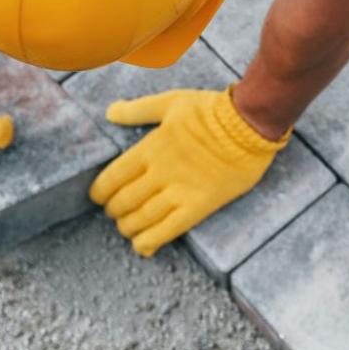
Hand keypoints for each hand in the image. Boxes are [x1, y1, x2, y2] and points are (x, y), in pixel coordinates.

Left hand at [88, 88, 287, 256]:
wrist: (249, 124)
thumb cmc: (211, 110)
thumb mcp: (170, 102)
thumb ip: (137, 110)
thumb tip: (110, 112)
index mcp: (150, 147)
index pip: (112, 178)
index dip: (100, 192)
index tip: (99, 197)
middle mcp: (160, 172)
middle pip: (124, 202)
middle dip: (113, 211)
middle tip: (115, 212)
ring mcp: (179, 191)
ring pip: (142, 219)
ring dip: (128, 228)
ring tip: (128, 228)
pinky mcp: (199, 206)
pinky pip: (168, 231)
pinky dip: (150, 242)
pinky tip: (142, 247)